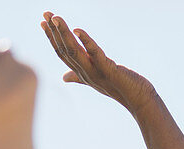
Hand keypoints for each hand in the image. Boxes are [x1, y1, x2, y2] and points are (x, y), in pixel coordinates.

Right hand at [41, 12, 156, 112]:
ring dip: (64, 34)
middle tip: (46, 14)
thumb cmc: (120, 89)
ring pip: (75, 52)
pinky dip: (86, 41)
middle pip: (65, 50)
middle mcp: (86, 73)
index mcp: (82, 72)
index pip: (62, 54)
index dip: (52, 38)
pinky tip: (78, 29)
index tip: (44, 22)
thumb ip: (78, 77)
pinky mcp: (108, 70)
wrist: (139, 100)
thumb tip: (64, 77)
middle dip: (54, 31)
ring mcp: (96, 72)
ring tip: (56, 18)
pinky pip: (95, 54)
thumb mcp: (96, 80)